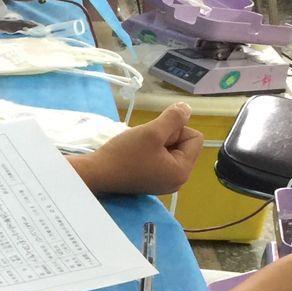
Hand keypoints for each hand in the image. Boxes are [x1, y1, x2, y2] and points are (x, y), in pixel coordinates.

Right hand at [81, 101, 202, 195]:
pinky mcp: (152, 181)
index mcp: (182, 172)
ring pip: (170, 150)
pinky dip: (150, 152)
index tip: (155, 137)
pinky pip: (160, 158)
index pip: (195, 138)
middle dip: (166, 138)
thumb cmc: (124, 154)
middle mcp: (178, 180)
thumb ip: (174, 118)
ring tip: (139, 149)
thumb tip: (187, 108)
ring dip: (156, 143)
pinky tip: (136, 156)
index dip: (176, 130)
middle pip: (184, 144)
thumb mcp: (151, 131)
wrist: (96, 174)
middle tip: (145, 144)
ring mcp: (164, 182)